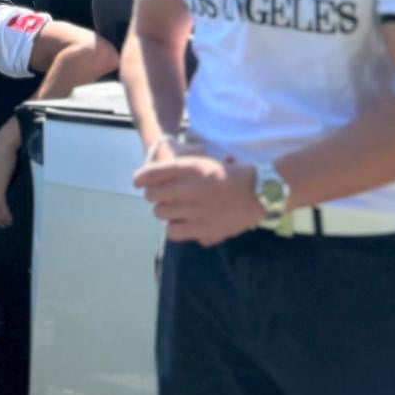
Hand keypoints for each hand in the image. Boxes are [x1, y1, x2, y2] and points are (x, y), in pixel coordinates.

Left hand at [132, 155, 261, 245]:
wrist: (256, 193)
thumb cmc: (228, 175)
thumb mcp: (203, 161)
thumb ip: (178, 169)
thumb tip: (150, 179)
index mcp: (190, 169)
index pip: (154, 173)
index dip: (141, 177)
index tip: (137, 181)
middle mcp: (190, 189)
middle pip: (153, 195)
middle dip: (152, 195)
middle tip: (159, 196)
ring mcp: (195, 211)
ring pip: (161, 214)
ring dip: (163, 211)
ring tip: (171, 209)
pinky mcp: (203, 230)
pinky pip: (173, 232)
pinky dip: (174, 228)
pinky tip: (181, 223)